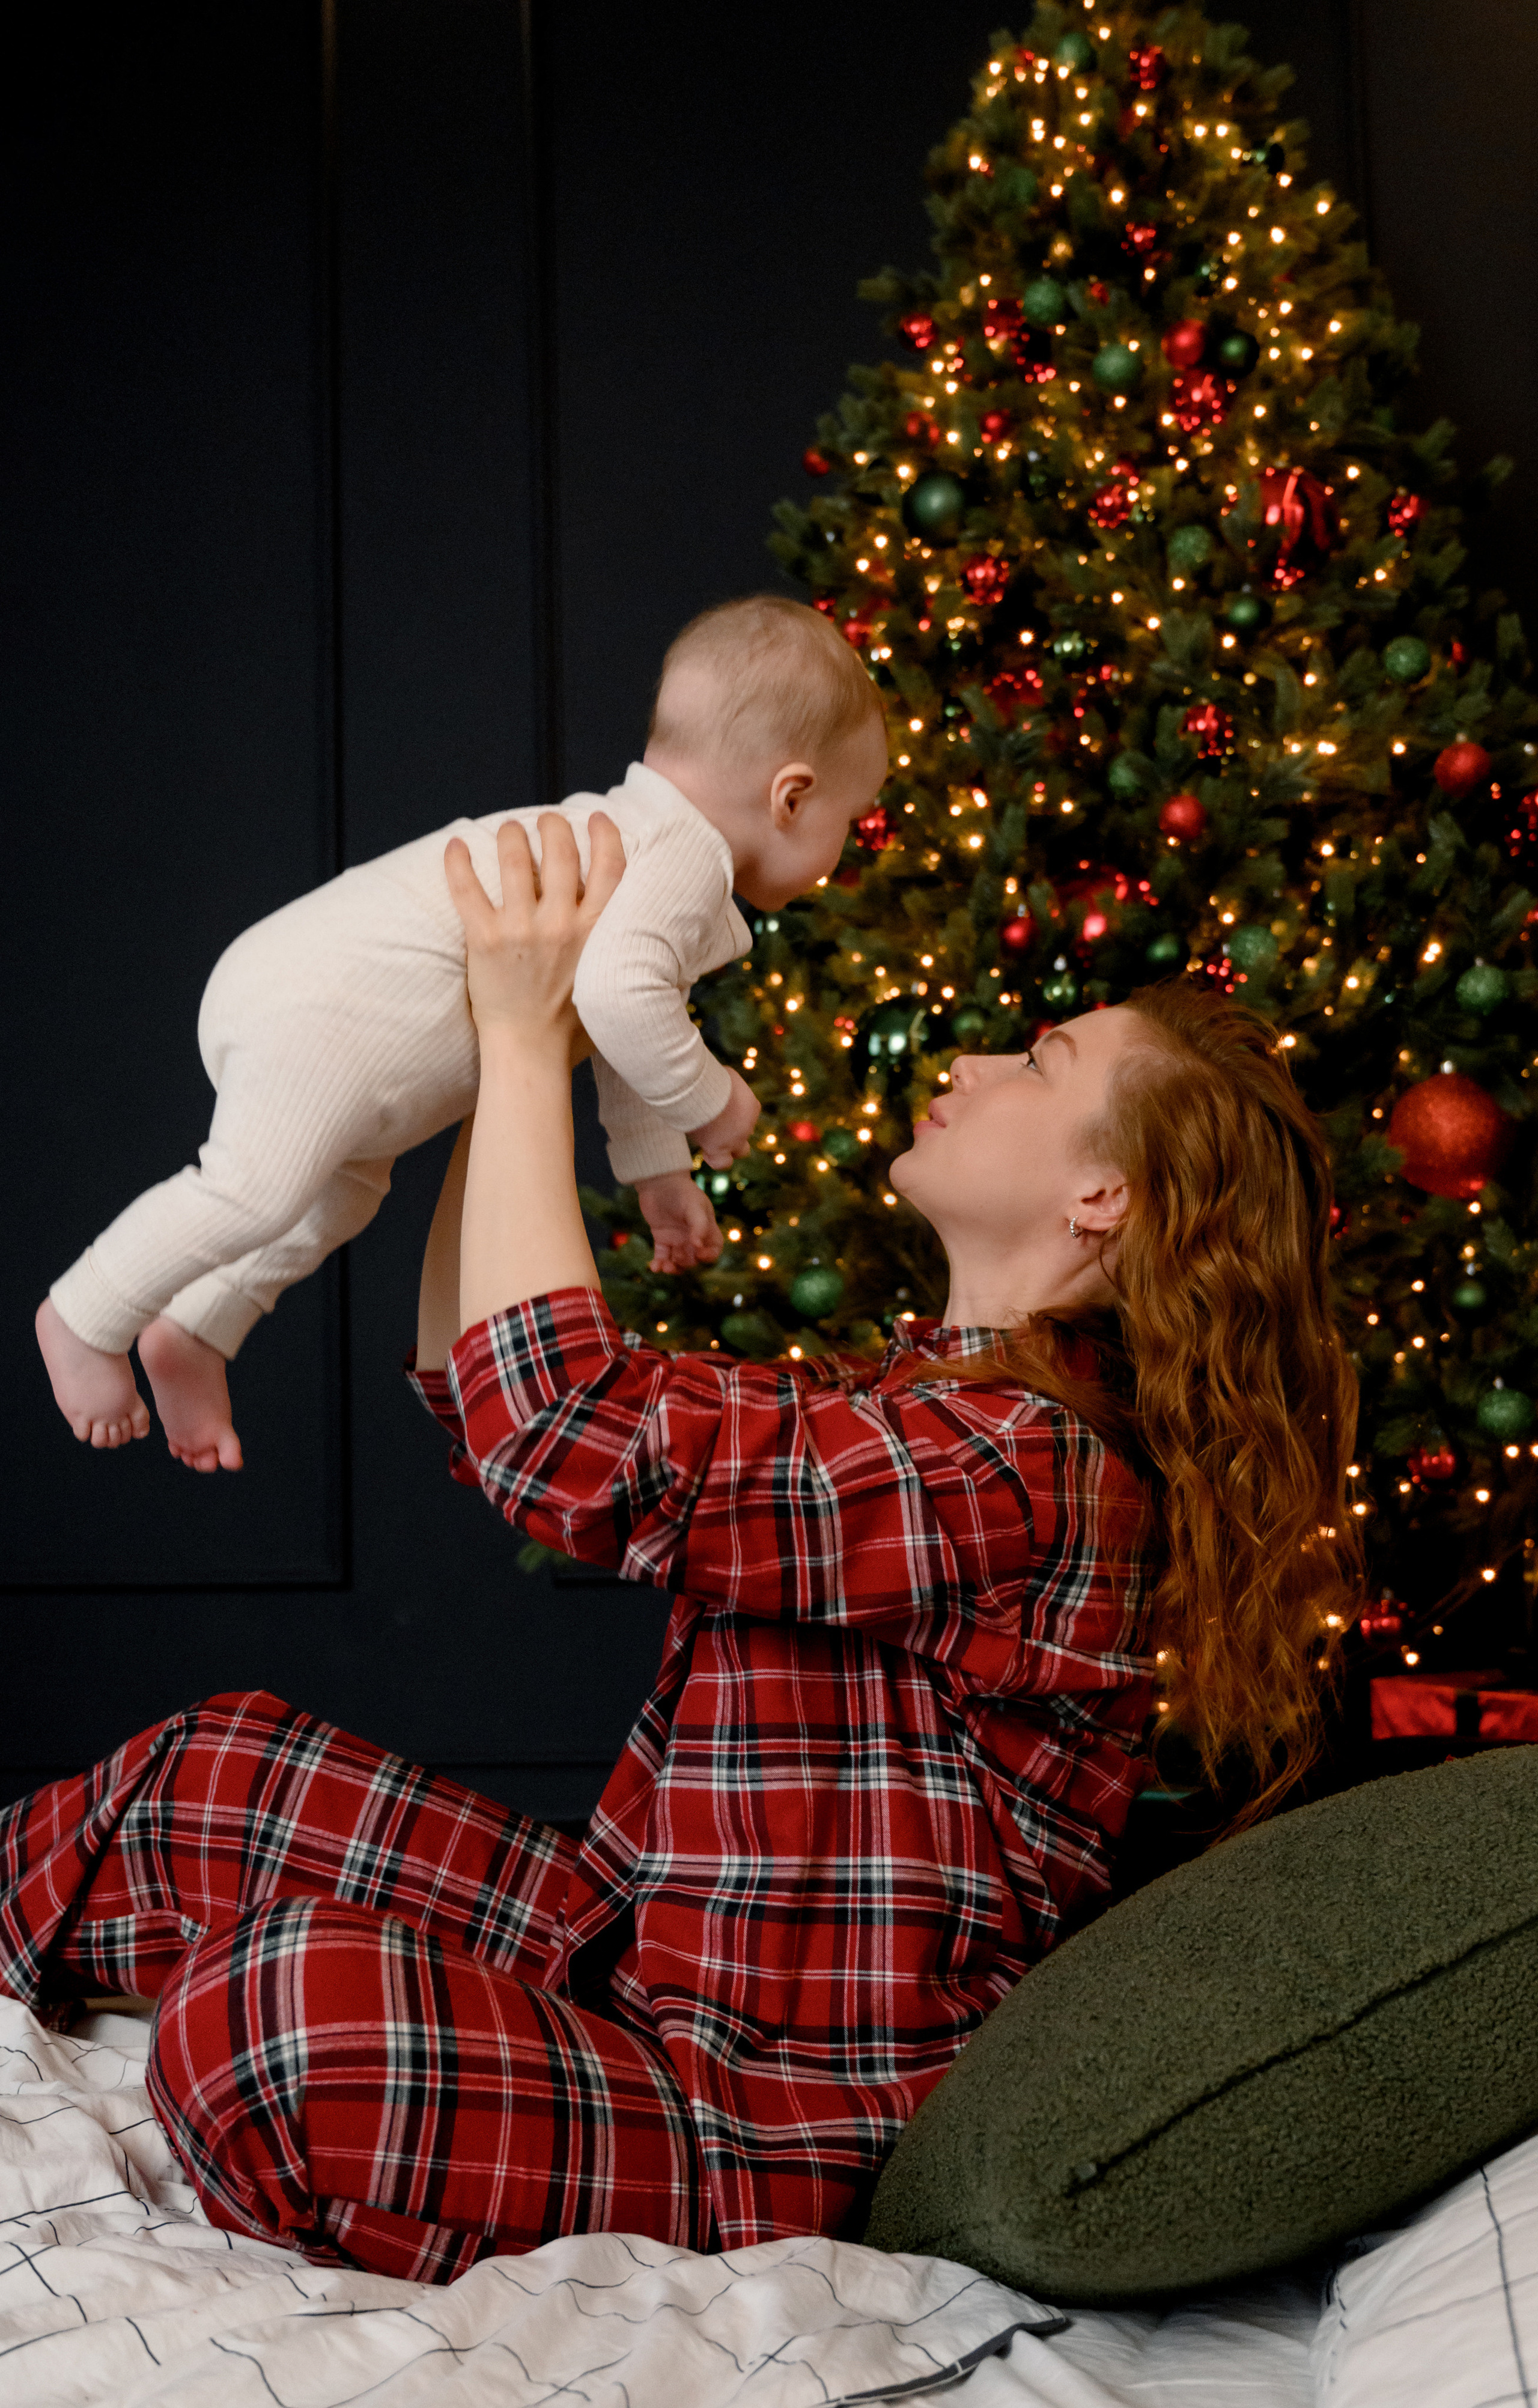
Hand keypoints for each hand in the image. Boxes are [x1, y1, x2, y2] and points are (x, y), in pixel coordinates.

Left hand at [443, 812, 624, 1063]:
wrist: (531, 1053)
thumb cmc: (573, 1027)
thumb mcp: (610, 980)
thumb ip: (614, 947)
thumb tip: (625, 924)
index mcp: (598, 932)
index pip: (610, 867)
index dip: (604, 835)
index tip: (594, 819)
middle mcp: (563, 924)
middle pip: (561, 852)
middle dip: (553, 826)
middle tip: (546, 822)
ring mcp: (522, 929)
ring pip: (515, 859)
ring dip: (511, 835)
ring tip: (509, 830)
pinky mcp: (484, 940)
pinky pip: (467, 889)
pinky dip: (457, 862)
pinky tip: (455, 845)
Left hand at [634, 1171, 723, 1272]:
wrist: (658, 1180)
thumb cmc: (681, 1191)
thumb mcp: (695, 1206)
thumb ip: (699, 1226)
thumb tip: (698, 1246)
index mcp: (706, 1228)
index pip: (714, 1249)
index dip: (709, 1256)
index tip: (699, 1254)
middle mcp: (693, 1236)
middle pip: (694, 1259)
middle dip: (686, 1262)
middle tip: (676, 1256)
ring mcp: (677, 1238)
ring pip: (677, 1261)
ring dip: (672, 1268)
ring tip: (663, 1267)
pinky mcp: (661, 1238)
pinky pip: (662, 1256)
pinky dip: (659, 1264)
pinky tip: (654, 1266)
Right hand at [689, 1067, 760, 1169]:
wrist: (702, 1092)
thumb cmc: (710, 1077)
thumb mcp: (724, 1074)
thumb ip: (726, 1082)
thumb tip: (719, 1079)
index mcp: (753, 1106)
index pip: (748, 1114)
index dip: (734, 1112)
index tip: (718, 1106)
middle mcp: (748, 1125)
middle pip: (746, 1133)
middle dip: (737, 1131)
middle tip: (720, 1124)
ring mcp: (736, 1139)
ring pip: (740, 1151)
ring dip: (729, 1147)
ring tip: (712, 1138)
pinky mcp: (719, 1148)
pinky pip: (721, 1162)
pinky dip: (717, 1160)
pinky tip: (707, 1153)